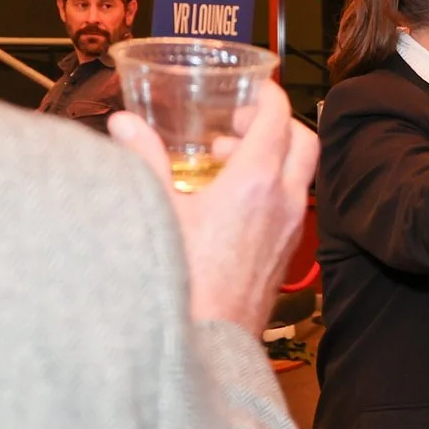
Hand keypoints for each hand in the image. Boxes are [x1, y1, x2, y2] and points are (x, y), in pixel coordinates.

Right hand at [111, 82, 318, 335]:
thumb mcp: (158, 211)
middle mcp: (282, 202)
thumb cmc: (183, 282)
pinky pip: (291, 202)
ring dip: (273, 154)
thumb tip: (124, 123)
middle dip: (277, 122)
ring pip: (299, 173)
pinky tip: (230, 198)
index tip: (255, 87)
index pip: (278, 119)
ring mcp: (289, 228)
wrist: (210, 342)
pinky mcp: (285, 251)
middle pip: (303, 140)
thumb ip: (144, 160)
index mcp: (255, 183)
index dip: (269, 95)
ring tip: (224, 160)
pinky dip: (272, 185)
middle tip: (238, 122)